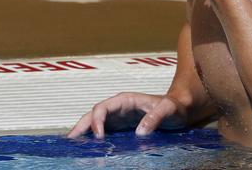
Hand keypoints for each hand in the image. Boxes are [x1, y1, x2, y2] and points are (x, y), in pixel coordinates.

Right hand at [67, 92, 187, 138]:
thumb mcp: (169, 109)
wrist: (181, 108)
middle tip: (70, 142)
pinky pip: (103, 133)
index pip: (103, 108)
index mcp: (125, 100)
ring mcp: (118, 118)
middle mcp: (118, 108)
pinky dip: (93, 140)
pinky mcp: (121, 128)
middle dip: (81, 127)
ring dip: (83, 134)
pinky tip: (87, 150)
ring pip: (95, 124)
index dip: (97, 121)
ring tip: (71, 148)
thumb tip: (139, 132)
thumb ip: (156, 116)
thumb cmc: (175, 106)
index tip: (99, 138)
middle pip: (93, 116)